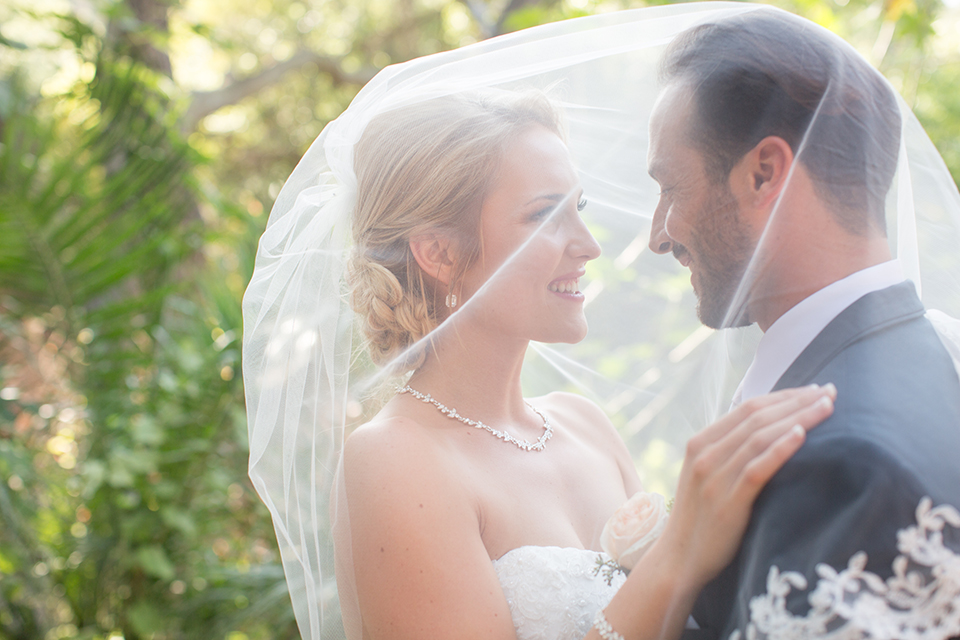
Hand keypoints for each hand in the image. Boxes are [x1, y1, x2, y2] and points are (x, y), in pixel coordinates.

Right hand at [661, 383, 835, 590]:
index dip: (783, 396)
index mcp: (700, 443)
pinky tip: (802, 435)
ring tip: (828, 408)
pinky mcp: (728, 502)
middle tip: (831, 391)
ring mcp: (714, 477)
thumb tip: (768, 433)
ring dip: (798, 418)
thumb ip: (728, 453)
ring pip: (761, 437)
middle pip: (758, 417)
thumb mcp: (707, 476)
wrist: (679, 559)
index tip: (814, 390)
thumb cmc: (701, 519)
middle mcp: (705, 454)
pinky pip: (757, 469)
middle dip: (797, 401)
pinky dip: (780, 449)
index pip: (747, 408)